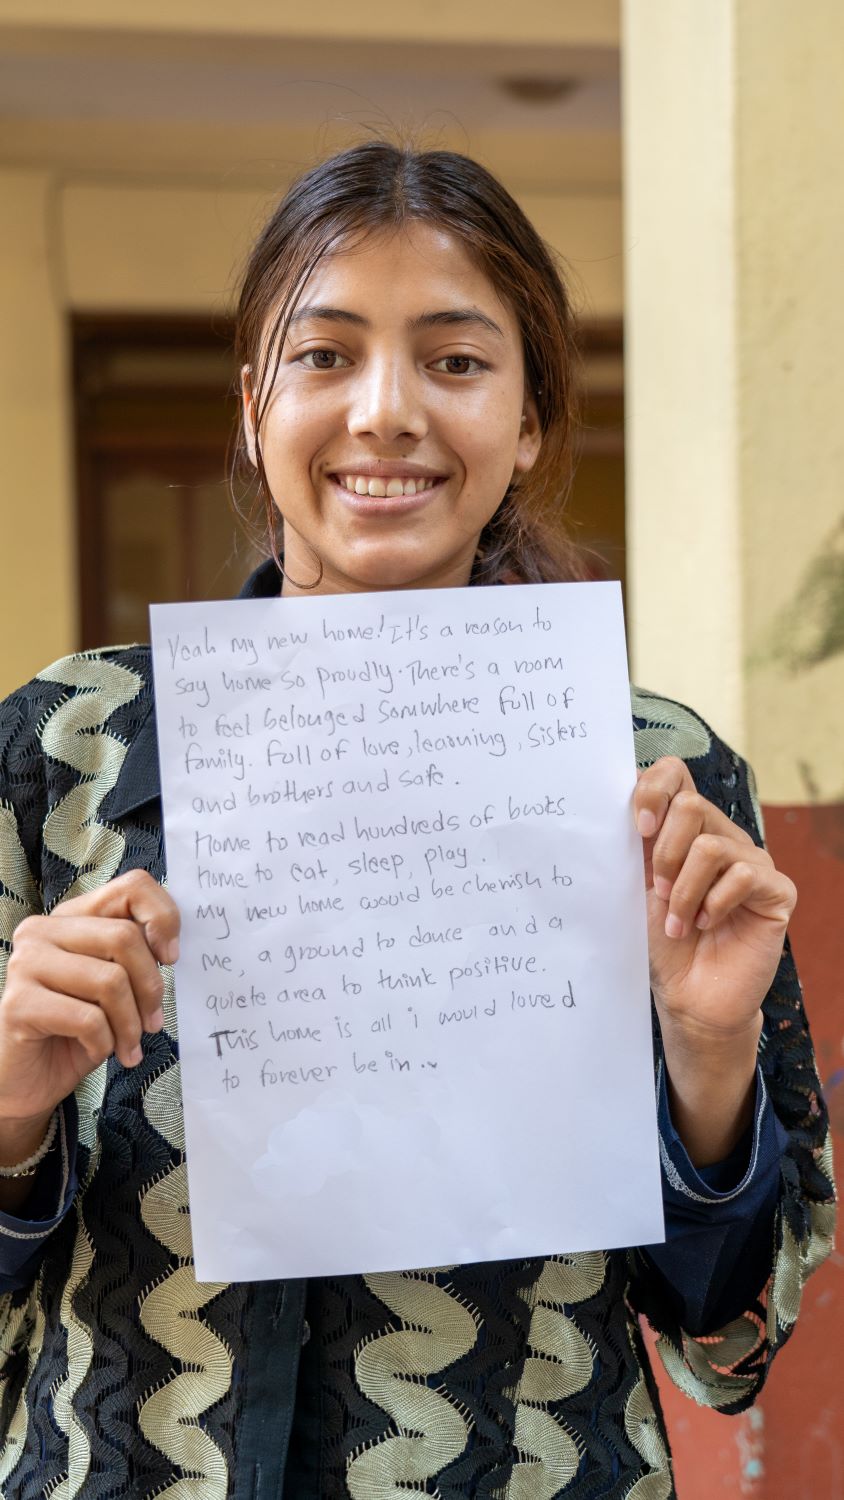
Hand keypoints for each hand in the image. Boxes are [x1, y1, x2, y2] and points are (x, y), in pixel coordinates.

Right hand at [0, 870, 179, 1127]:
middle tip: (153, 1022)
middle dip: (150, 987)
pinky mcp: (18, 1004)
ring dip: (130, 1025)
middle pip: (125, 937)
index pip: (131, 886)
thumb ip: (134, 955)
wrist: (25, 1080)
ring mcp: (26, 964)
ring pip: (110, 981)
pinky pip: (88, 1019)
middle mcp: (43, 930)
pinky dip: (105, 1043)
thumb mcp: (112, 986)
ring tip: (128, 1046)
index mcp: (71, 916)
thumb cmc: (75, 1031)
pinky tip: (97, 1052)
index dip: (163, 917)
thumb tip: (170, 948)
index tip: (171, 958)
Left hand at [634, 757, 795, 1164]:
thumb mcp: (636, 885)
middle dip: (664, 854)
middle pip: (691, 806)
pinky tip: (706, 926)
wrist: (687, 996)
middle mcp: (721, 836)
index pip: (675, 773)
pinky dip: (713, 905)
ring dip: (683, 891)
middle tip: (656, 892)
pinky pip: (743, 876)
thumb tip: (614, 800)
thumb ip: (635, 843)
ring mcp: (752, 861)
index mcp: (685, 828)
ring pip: (712, 846)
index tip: (635, 829)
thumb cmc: (659, 942)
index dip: (653, 789)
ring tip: (677, 923)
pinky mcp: (776, 890)